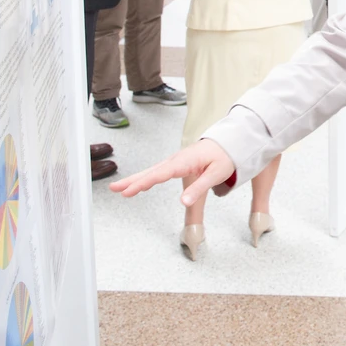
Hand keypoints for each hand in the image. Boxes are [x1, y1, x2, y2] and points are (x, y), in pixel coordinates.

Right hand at [109, 139, 235, 203]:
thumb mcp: (216, 174)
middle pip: (151, 172)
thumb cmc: (224, 157)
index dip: (144, 182)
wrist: (230, 143)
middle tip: (114, 189)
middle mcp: (177, 160)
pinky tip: (139, 184)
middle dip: (132, 180)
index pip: (161, 174)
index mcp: (185, 161)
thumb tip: (183, 202)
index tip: (130, 190)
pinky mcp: (177, 164)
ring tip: (118, 188)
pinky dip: (146, 177)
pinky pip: (157, 171)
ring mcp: (175, 161)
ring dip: (135, 179)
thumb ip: (199, 188)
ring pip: (152, 171)